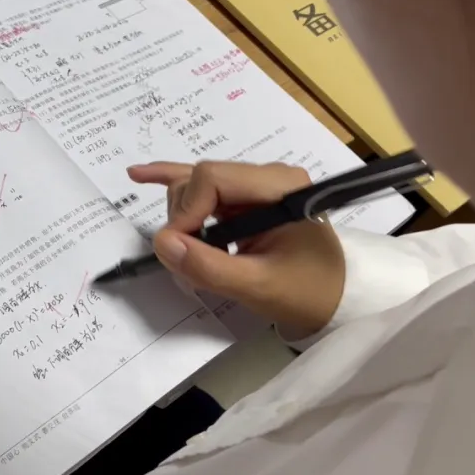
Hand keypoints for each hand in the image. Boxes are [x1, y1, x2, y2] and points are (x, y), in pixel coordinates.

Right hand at [128, 161, 344, 334]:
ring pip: (194, 187)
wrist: (335, 298)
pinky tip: (139, 175)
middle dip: (184, 219)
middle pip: (198, 180)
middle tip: (192, 260)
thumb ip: (209, 266)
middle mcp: (265, 176)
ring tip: (197, 254)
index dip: (187, 213)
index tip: (182, 251)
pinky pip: (201, 185)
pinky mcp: (243, 198)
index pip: (210, 179)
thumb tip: (162, 243)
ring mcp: (253, 186)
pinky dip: (170, 181)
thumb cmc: (306, 291)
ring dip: (183, 220)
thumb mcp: (258, 286)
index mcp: (279, 186)